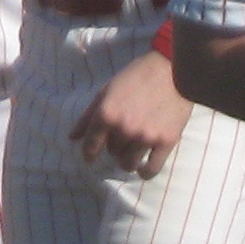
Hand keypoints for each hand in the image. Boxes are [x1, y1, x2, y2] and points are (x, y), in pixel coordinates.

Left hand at [70, 49, 191, 177]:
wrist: (172, 71)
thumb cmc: (135, 77)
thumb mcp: (106, 91)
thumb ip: (88, 115)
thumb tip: (72, 137)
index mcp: (106, 114)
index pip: (91, 144)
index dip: (88, 153)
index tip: (89, 158)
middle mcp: (124, 128)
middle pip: (112, 152)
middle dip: (113, 147)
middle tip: (120, 138)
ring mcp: (146, 137)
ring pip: (128, 163)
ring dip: (126, 160)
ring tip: (130, 152)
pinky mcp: (166, 142)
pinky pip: (152, 169)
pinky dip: (144, 172)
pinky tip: (142, 168)